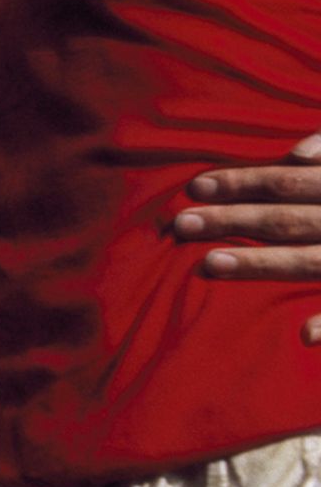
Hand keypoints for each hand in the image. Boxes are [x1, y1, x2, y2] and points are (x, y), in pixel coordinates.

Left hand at [175, 131, 320, 343]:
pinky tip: (303, 333)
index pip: (290, 181)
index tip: (194, 187)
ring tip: (211, 264)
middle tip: (179, 223)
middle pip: (290, 218)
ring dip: (263, 264)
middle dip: (233, 220)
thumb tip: (296, 153)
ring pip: (315, 261)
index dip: (242, 181)